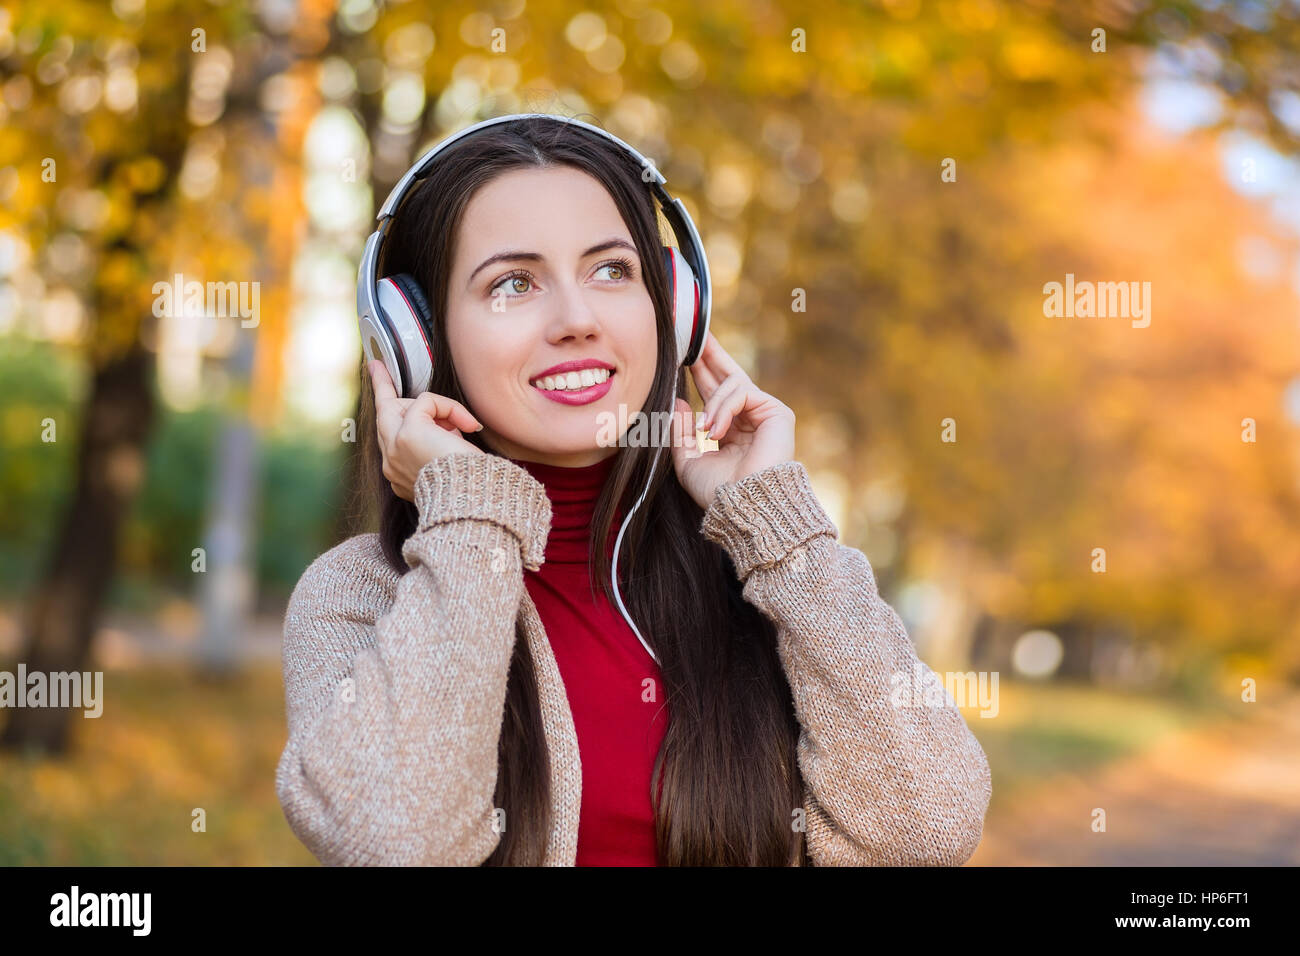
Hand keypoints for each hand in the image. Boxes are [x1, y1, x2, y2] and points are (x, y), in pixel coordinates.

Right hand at [368, 360, 484, 502]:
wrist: (470, 498)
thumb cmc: (467, 486)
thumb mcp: (444, 467)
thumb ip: (433, 445)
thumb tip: (444, 427)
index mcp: (399, 474)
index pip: (388, 440)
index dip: (384, 417)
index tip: (376, 395)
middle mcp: (390, 462)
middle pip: (384, 416)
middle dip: (382, 388)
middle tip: (377, 367)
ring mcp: (394, 446)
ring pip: (403, 406)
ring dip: (436, 405)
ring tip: (467, 424)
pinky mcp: (408, 432)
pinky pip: (426, 401)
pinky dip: (449, 408)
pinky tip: (469, 427)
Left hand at [668, 332, 795, 510]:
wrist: (745, 508)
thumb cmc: (718, 493)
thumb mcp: (688, 461)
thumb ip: (680, 432)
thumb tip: (677, 401)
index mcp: (730, 430)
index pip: (713, 392)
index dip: (698, 372)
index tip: (680, 355)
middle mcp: (749, 418)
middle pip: (728, 375)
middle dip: (709, 354)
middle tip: (692, 333)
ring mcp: (765, 414)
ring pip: (732, 384)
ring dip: (712, 403)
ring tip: (705, 429)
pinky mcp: (777, 412)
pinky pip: (743, 392)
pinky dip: (724, 408)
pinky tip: (716, 430)